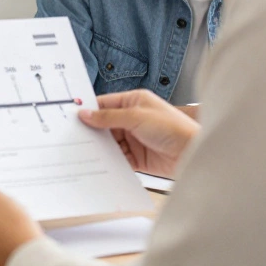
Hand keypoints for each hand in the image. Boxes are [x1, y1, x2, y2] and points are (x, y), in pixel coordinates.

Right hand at [78, 90, 199, 178]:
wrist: (193, 154)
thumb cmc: (173, 128)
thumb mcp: (136, 116)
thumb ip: (108, 116)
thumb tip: (85, 114)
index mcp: (134, 102)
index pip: (105, 103)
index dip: (89, 110)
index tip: (72, 116)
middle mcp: (133, 119)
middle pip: (104, 124)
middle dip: (91, 130)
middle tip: (73, 136)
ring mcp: (134, 138)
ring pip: (109, 142)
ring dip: (99, 147)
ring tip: (82, 151)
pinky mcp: (137, 157)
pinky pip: (117, 158)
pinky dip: (108, 161)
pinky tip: (98, 163)